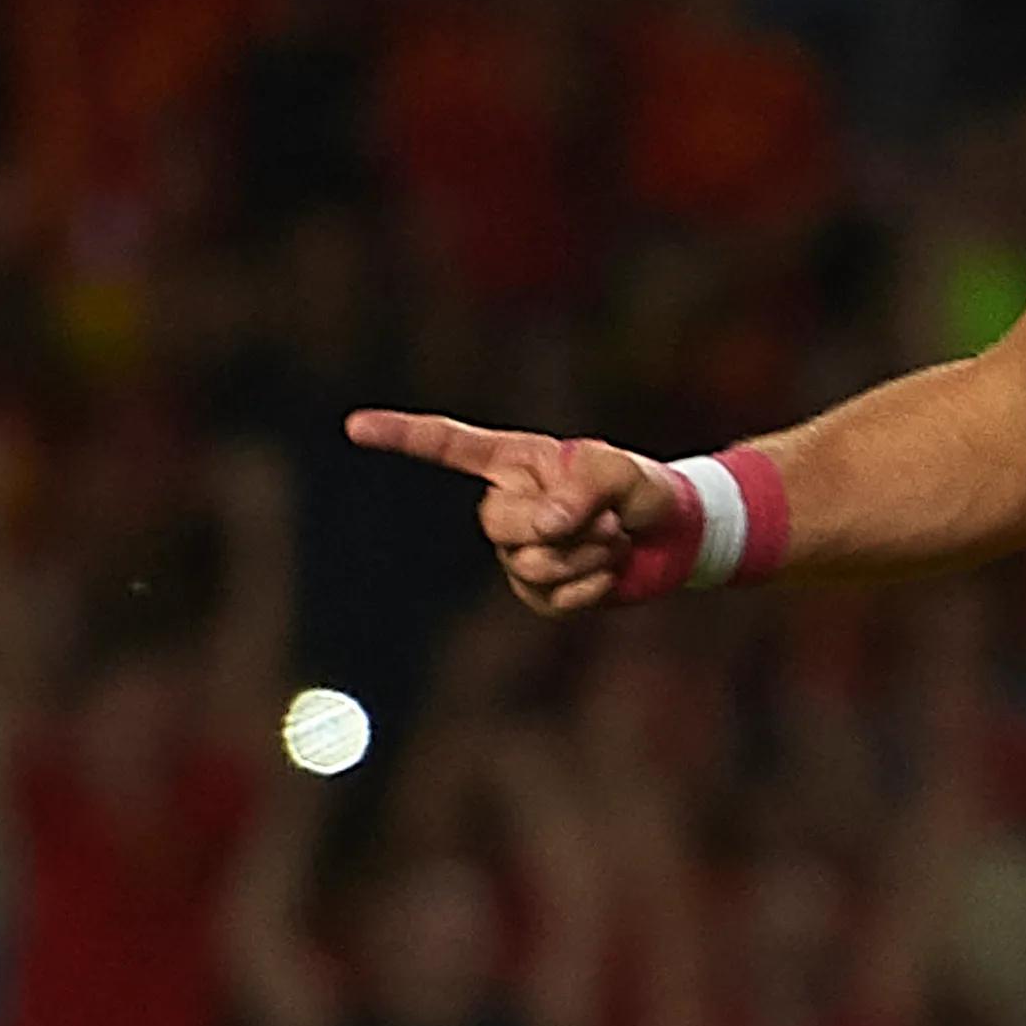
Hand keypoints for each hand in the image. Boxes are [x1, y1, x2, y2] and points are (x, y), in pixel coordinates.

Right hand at [346, 412, 678, 616]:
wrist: (672, 535)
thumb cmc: (640, 488)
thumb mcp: (618, 474)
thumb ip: (579, 491)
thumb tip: (541, 528)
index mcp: (516, 462)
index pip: (450, 446)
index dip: (402, 436)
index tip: (353, 427)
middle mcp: (508, 505)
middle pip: (495, 522)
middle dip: (554, 523)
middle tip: (605, 516)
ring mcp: (518, 552)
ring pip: (527, 564)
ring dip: (586, 553)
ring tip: (614, 537)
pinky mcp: (540, 593)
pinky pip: (550, 598)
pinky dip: (591, 585)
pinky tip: (610, 569)